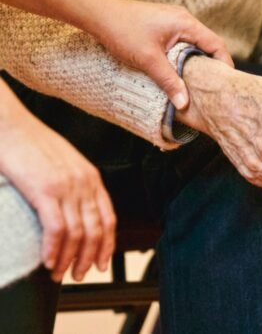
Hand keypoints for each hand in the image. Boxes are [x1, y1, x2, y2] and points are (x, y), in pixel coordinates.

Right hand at [0, 81, 115, 281]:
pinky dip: (54, 250)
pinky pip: (56, 229)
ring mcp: (67, 187)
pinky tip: (48, 261)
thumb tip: (75, 211)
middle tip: (80, 275)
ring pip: (78, 233)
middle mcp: (84, 183)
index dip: (107, 245)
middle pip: (96, 230)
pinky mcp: (45, 190)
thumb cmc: (35, 144)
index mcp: (92, 178)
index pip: (109, 218)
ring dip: (70, 259)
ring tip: (60, 273)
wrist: (13, 126)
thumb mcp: (66, 163)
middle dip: (89, 258)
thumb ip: (76, 185)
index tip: (101, 263)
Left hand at [88, 0, 233, 109]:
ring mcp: (173, 22)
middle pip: (208, 44)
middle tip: (214, 87)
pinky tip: (180, 72)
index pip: (216, 44)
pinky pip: (182, 43)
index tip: (226, 83)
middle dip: (212, 65)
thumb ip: (169, 81)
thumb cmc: (123, 31)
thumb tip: (184, 104)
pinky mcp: (163, 26)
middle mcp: (183, 20)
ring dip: (197, 62)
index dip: (224, 64)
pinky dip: (185, 57)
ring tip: (198, 83)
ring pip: (194, 45)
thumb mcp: (148, 60)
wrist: (98, 14)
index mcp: (185, 23)